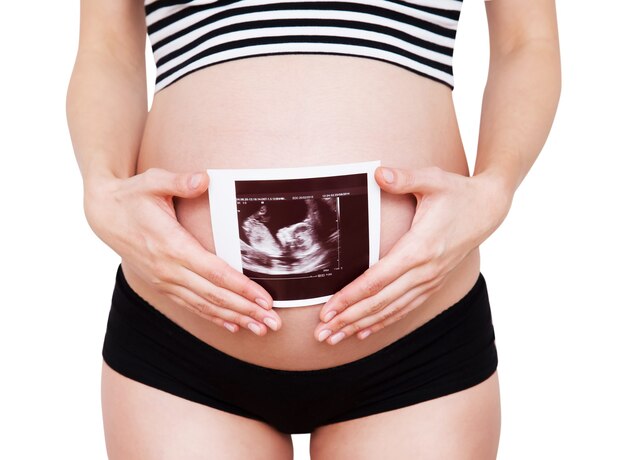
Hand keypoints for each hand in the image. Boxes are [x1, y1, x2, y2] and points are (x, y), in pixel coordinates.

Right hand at [83, 168, 281, 335]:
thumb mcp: (153, 182)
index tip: (265, 300)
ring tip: (260, 329)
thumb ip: (179, 181)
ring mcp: (164, 281)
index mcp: (172, 246)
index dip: (242, 288)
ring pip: (205, 306)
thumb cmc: (133, 197)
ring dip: (235, 318)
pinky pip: (191, 306)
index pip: (215, 273)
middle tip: (273, 323)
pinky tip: (233, 325)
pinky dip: (214, 317)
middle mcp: (169, 269)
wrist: (104, 215)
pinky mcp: (162, 285)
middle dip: (247, 310)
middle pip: (215, 296)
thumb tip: (203, 179)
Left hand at [313, 165, 511, 344]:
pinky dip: (382, 322)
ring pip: (390, 311)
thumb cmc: (457, 193)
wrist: (488, 209)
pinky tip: (363, 333)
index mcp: (419, 248)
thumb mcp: (433, 179)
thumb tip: (379, 173)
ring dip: (360, 326)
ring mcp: (429, 280)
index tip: (329, 309)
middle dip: (348, 319)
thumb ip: (405, 178)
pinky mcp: (432, 283)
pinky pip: (404, 309)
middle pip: (380, 302)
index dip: (351, 296)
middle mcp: (424, 270)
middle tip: (321, 333)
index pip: (378, 279)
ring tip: (334, 338)